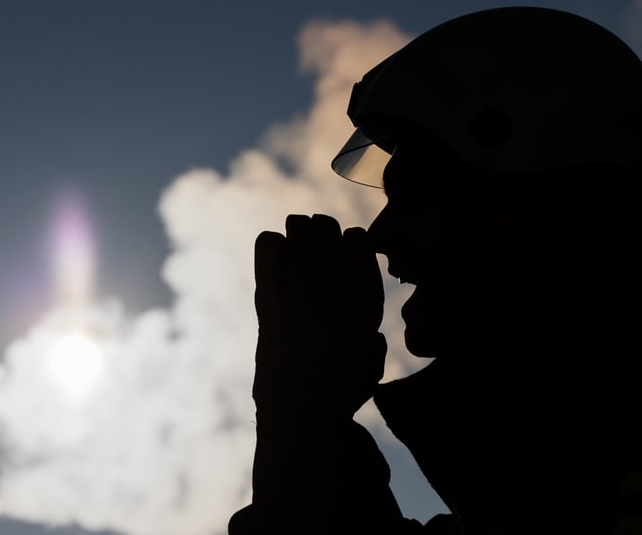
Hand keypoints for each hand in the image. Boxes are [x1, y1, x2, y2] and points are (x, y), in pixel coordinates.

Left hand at [252, 213, 385, 427]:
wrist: (300, 414)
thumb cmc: (341, 386)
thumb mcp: (373, 355)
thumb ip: (371, 323)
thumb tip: (359, 299)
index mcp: (364, 303)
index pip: (359, 241)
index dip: (353, 240)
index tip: (348, 250)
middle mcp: (333, 294)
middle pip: (325, 229)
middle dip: (323, 228)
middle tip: (319, 240)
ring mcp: (299, 296)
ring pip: (298, 233)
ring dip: (299, 230)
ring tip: (298, 241)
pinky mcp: (269, 302)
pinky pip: (268, 249)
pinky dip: (271, 244)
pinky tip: (276, 256)